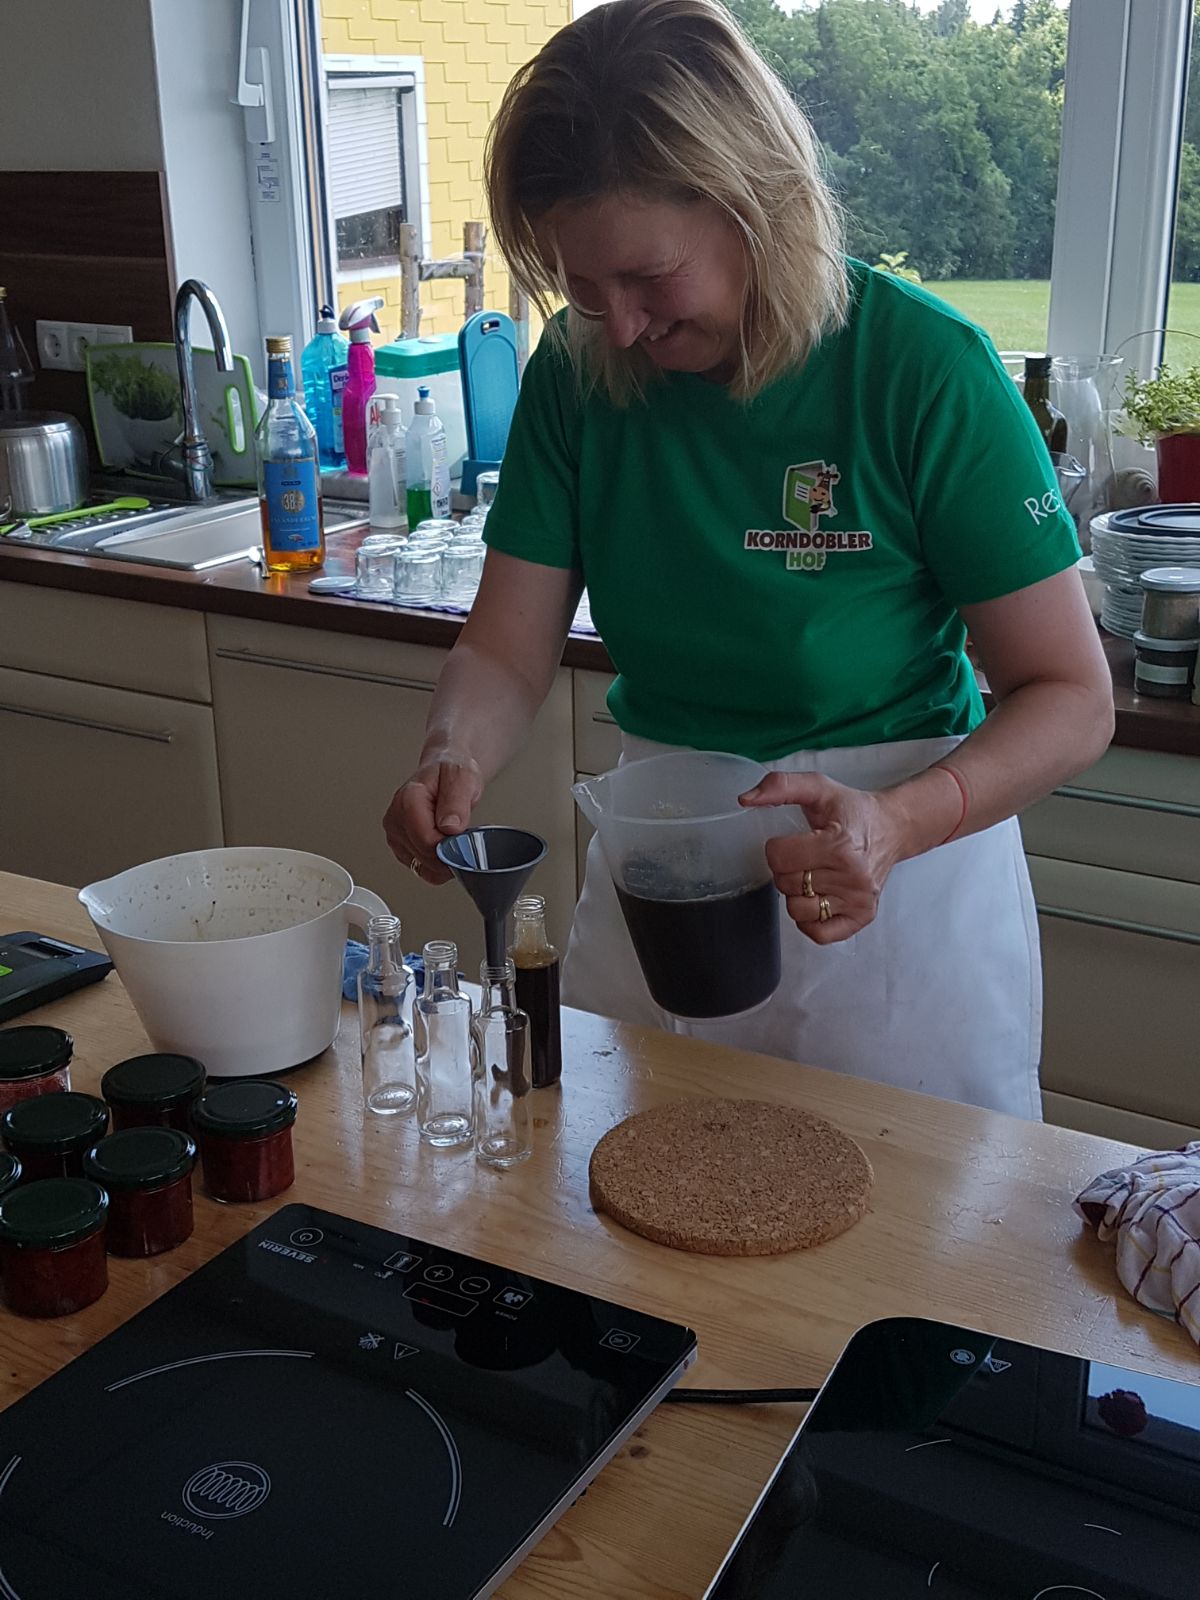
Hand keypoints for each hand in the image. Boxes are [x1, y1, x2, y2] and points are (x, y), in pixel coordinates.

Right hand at [383, 753, 483, 883]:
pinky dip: (438, 866)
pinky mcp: (401, 848)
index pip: (427, 840)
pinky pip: (422, 870)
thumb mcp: (462, 777)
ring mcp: (396, 835)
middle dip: (449, 851)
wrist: (444, 772)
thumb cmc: (450, 772)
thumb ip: (456, 802)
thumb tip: (450, 828)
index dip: (451, 844)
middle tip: (461, 832)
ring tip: (451, 836)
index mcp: (408, 800)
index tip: (464, 835)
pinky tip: (445, 848)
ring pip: (423, 866)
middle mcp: (396, 819)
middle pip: (425, 856)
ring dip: (444, 859)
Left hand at [739, 772, 903, 943]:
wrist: (893, 827)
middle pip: (786, 883)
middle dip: (787, 869)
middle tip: (807, 856)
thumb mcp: (818, 788)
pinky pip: (819, 934)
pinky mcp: (863, 916)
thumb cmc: (854, 811)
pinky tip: (818, 897)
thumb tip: (746, 799)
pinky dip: (810, 919)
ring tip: (814, 875)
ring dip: (797, 894)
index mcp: (839, 845)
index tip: (793, 840)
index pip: (778, 857)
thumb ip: (781, 786)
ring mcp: (858, 899)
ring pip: (797, 910)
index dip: (777, 847)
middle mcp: (852, 877)